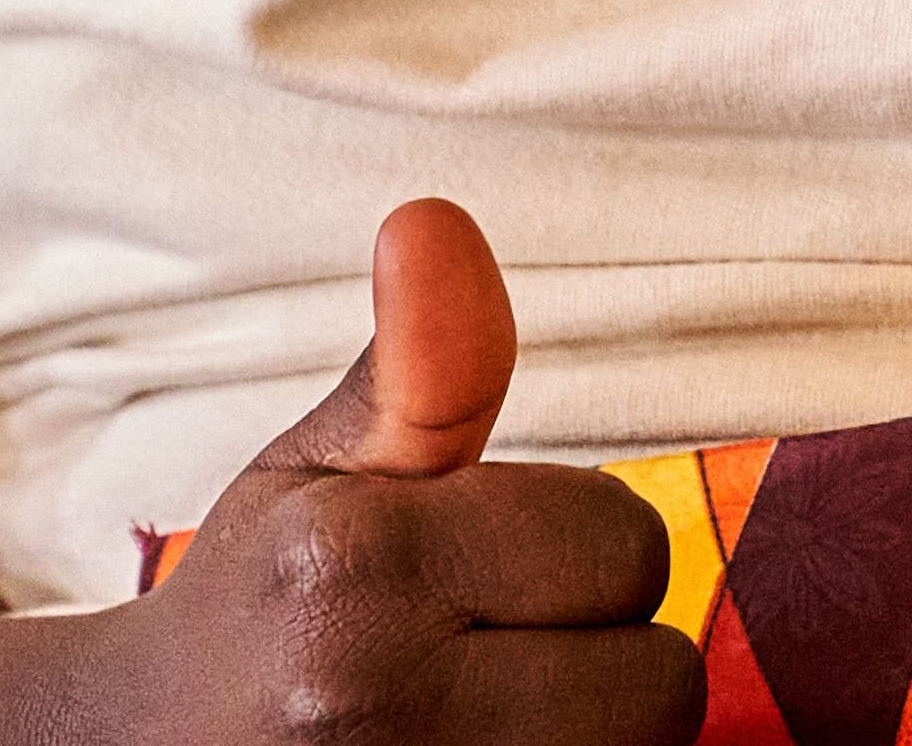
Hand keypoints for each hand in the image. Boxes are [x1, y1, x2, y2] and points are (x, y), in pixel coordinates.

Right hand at [95, 200, 703, 743]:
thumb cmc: (255, 602)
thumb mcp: (321, 467)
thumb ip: (425, 361)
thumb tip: (433, 217)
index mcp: (360, 568)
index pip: (629, 545)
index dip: (578, 548)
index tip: (489, 566)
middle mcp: (373, 705)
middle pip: (655, 682)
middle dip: (598, 655)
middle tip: (495, 651)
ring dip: (587, 734)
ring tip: (490, 710)